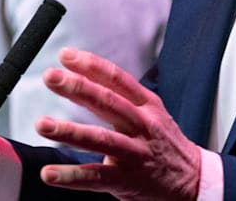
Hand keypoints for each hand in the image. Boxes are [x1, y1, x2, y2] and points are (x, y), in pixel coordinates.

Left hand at [36, 47, 201, 200]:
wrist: (192, 180)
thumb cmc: (164, 142)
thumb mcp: (152, 111)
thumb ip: (122, 95)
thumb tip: (84, 74)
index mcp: (146, 105)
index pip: (117, 79)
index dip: (91, 65)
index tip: (66, 56)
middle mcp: (141, 125)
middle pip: (107, 102)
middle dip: (77, 88)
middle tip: (51, 77)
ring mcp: (134, 153)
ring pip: (100, 139)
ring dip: (69, 131)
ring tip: (43, 124)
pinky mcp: (127, 180)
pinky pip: (95, 177)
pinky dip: (71, 176)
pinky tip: (50, 173)